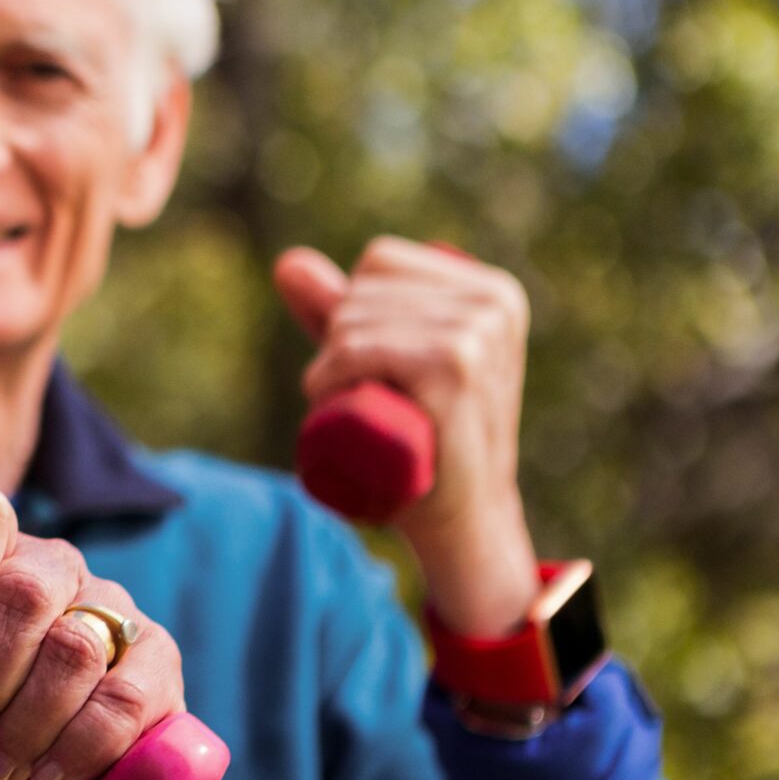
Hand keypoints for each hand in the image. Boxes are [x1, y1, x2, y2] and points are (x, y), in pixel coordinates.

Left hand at [274, 237, 540, 635]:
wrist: (461, 519)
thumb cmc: (422, 441)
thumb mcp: (380, 361)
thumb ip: (336, 308)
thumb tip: (286, 264)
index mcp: (491, 291)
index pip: (380, 261)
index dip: (354, 310)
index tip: (378, 365)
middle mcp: (492, 304)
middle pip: (361, 290)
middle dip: (340, 342)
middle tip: (373, 399)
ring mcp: (476, 334)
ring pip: (349, 322)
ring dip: (331, 369)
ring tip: (366, 411)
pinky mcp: (452, 368)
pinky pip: (355, 348)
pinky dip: (331, 376)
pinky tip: (343, 403)